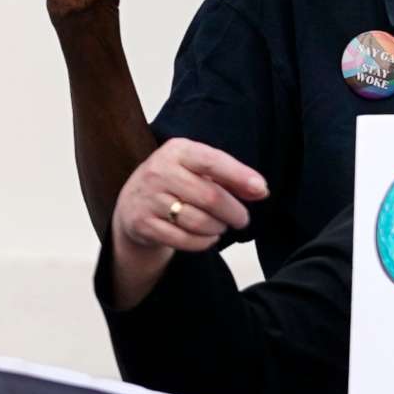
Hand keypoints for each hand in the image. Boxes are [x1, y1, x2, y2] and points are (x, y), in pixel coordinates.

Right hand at [107, 138, 265, 307]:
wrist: (132, 204)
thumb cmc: (176, 183)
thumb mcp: (197, 169)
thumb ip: (229, 176)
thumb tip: (260, 190)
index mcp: (176, 151)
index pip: (211, 161)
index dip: (239, 176)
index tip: (261, 190)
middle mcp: (158, 171)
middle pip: (210, 197)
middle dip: (234, 212)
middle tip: (241, 219)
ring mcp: (148, 198)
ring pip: (198, 222)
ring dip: (218, 228)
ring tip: (220, 226)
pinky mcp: (143, 223)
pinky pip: (184, 240)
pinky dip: (203, 243)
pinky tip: (206, 237)